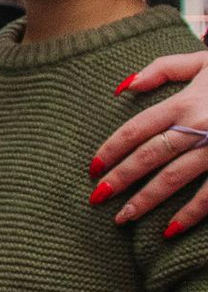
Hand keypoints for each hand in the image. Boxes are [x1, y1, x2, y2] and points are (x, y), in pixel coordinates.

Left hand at [89, 47, 207, 232]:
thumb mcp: (203, 61)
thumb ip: (163, 69)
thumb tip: (123, 86)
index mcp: (187, 100)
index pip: (137, 128)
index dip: (111, 149)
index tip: (93, 167)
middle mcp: (199, 125)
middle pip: (149, 155)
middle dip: (120, 179)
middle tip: (97, 198)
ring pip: (174, 179)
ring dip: (145, 201)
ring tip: (122, 218)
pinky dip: (190, 214)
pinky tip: (169, 230)